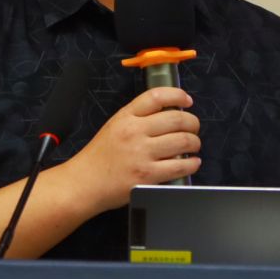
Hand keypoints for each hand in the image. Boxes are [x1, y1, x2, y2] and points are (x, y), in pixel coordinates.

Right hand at [62, 87, 200, 210]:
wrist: (84, 182)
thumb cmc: (99, 157)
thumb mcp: (114, 126)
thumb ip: (137, 117)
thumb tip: (169, 113)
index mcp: (126, 117)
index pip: (157, 96)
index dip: (177, 95)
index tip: (186, 101)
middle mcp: (135, 132)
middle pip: (177, 119)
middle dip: (192, 123)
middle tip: (193, 128)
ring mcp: (142, 154)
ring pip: (183, 141)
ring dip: (194, 143)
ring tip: (193, 145)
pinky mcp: (147, 175)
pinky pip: (180, 166)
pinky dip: (192, 163)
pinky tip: (192, 162)